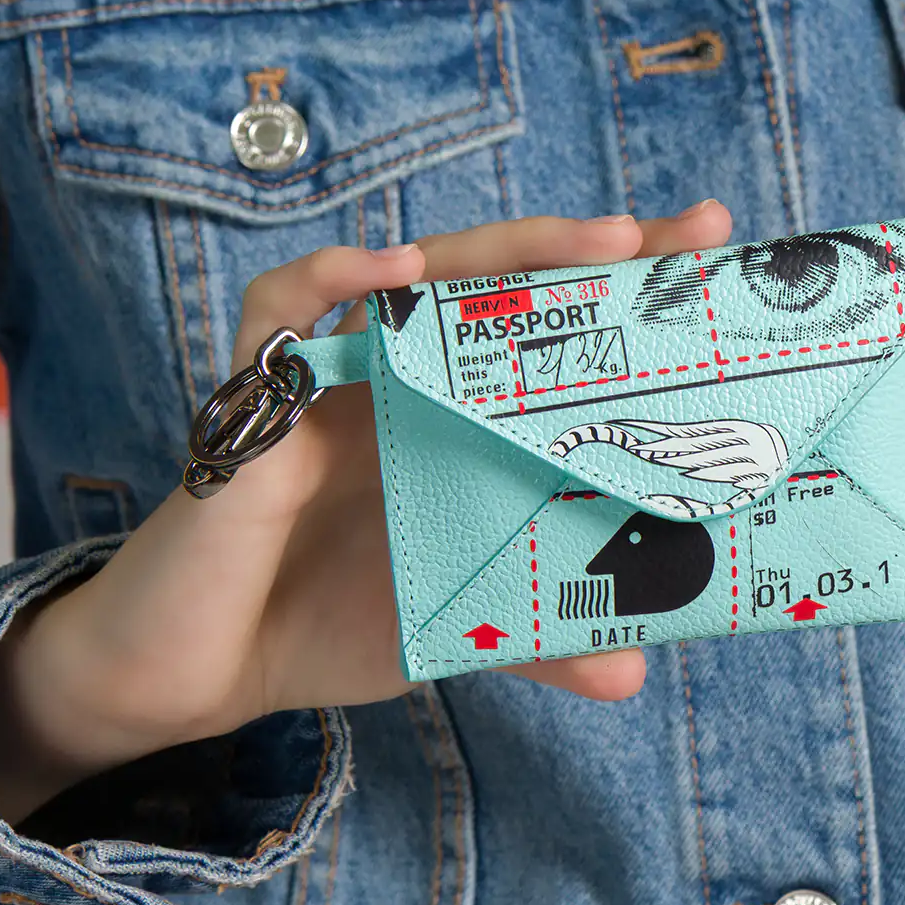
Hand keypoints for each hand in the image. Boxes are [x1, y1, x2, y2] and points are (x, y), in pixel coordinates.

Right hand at [0, 202, 732, 824]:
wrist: (199, 673)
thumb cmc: (321, 619)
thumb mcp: (450, 621)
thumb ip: (533, 632)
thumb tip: (633, 670)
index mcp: (450, 412)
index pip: (539, 327)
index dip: (615, 286)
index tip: (705, 248)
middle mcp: (398, 375)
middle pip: (495, 281)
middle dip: (586, 245)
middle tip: (677, 231)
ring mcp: (330, 375)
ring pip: (413, 274)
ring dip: (505, 248)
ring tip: (596, 241)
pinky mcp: (256, 395)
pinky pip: (280, 307)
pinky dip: (331, 277)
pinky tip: (396, 275)